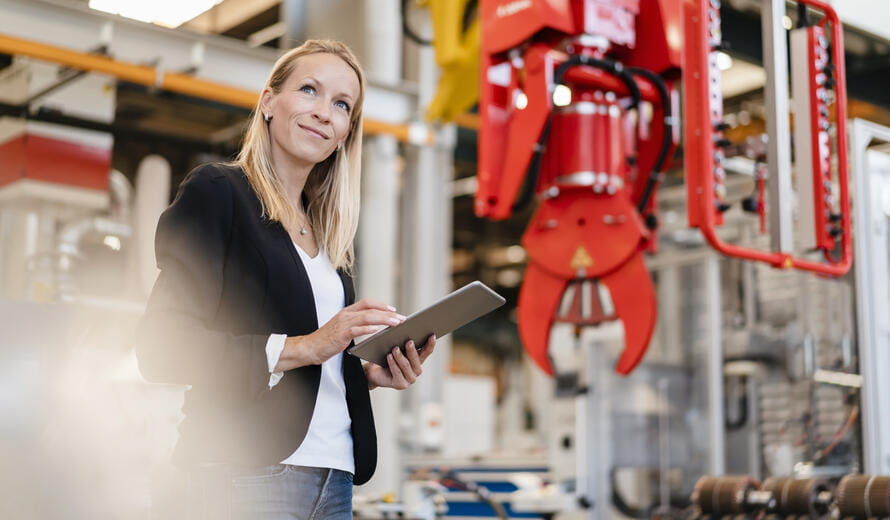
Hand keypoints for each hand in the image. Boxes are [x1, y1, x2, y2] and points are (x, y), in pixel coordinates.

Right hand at [276, 299, 404, 369]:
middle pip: (370, 310)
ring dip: (383, 320)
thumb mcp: (343, 328)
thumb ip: (356, 324)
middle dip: (388, 313)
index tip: (394, 309)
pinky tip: (377, 331)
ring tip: (395, 323)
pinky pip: (356, 330)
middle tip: (401, 318)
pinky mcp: (340, 334)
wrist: (310, 347)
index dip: (381, 305)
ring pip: (367, 318)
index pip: (367, 303)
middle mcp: (346, 315)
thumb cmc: (327, 340)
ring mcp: (343, 324)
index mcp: (347, 312)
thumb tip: (374, 325)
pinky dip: (367, 329)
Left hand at [364, 335, 436, 389]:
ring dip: (400, 356)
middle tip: (409, 341)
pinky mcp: (401, 384)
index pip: (427, 351)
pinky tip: (389, 356)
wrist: (375, 372)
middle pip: (416, 359)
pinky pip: (397, 372)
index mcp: (418, 360)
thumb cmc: (386, 356)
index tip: (432, 335)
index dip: (430, 344)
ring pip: (406, 365)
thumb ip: (403, 340)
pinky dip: (393, 364)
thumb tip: (405, 327)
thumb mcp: (396, 347)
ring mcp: (410, 379)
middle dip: (412, 350)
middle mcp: (416, 370)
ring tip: (395, 349)